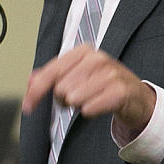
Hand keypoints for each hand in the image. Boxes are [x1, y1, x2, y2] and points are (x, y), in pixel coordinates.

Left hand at [23, 44, 156, 136]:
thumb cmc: (104, 84)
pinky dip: (90, 111)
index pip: (51, 72)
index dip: (35, 91)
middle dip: (65, 100)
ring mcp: (109, 73)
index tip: (28, 106)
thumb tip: (31, 80)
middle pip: (60, 89)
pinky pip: (88, 109)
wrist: (136, 96)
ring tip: (91, 100)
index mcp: (83, 51)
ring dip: (78, 105)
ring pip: (73, 99)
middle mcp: (96, 58)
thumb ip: (52, 76)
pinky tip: (97, 106)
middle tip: (80, 97)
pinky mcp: (119, 91)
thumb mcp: (78, 75)